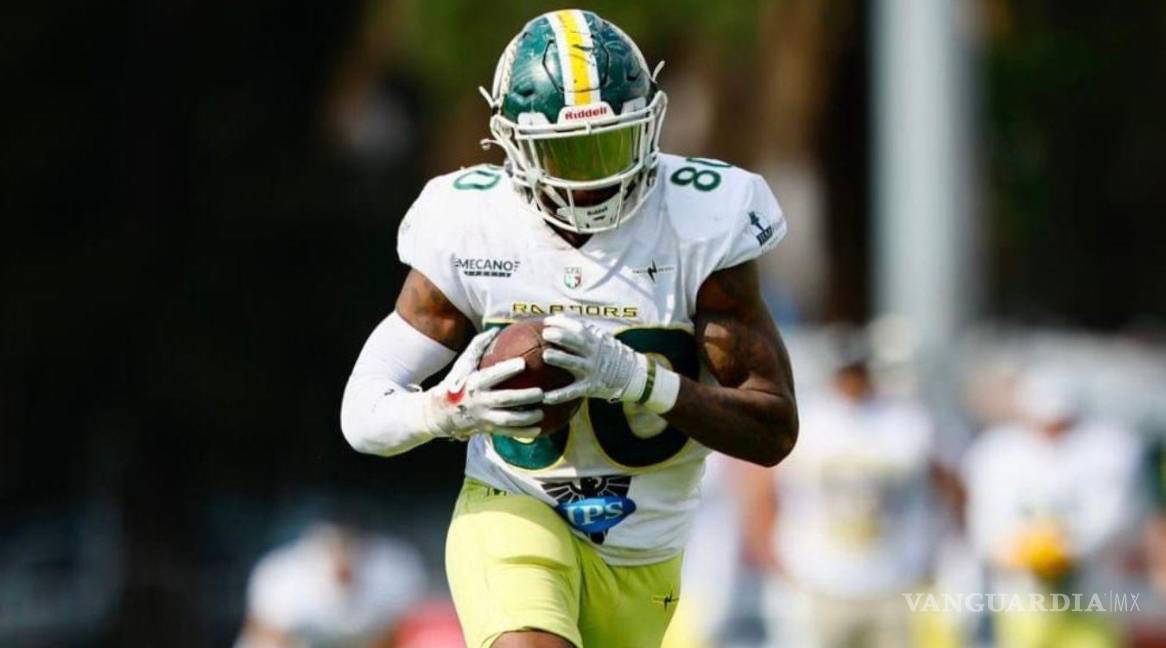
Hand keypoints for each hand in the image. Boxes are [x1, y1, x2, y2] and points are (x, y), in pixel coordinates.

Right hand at [425, 329, 543, 438]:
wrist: (440, 413)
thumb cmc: (456, 383)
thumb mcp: (463, 364)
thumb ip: (478, 346)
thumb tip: (496, 329)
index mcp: (474, 382)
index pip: (492, 375)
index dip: (507, 369)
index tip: (523, 363)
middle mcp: (479, 401)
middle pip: (506, 399)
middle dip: (525, 396)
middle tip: (541, 392)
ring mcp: (484, 417)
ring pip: (509, 419)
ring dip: (527, 417)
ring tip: (542, 412)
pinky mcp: (487, 429)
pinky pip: (508, 433)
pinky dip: (524, 433)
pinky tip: (539, 430)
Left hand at [540, 315, 646, 404]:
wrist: (631, 374)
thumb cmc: (607, 352)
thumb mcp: (600, 337)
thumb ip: (581, 327)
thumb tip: (558, 316)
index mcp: (595, 340)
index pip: (578, 328)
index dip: (562, 323)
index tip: (546, 321)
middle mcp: (594, 354)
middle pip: (576, 342)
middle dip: (560, 336)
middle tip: (545, 334)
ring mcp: (592, 370)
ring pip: (574, 364)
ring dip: (560, 359)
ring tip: (546, 355)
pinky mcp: (589, 387)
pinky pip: (573, 392)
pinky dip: (559, 395)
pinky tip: (545, 397)